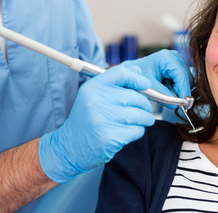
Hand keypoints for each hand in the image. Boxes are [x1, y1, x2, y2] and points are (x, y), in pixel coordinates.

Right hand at [38, 65, 154, 182]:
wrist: (71, 147)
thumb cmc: (87, 119)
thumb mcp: (94, 96)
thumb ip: (115, 83)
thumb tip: (139, 71)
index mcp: (92, 88)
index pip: (121, 73)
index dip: (137, 78)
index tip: (146, 85)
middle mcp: (96, 101)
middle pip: (134, 96)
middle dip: (144, 104)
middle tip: (144, 109)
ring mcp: (103, 120)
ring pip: (139, 114)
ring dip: (144, 118)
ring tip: (139, 121)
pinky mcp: (110, 138)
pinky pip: (137, 130)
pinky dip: (138, 131)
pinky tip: (127, 132)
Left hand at [121, 49, 192, 107]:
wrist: (131, 72)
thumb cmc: (137, 78)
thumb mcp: (148, 88)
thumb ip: (162, 96)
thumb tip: (177, 105)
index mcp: (166, 58)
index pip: (181, 76)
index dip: (184, 91)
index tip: (185, 105)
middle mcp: (174, 56)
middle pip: (186, 78)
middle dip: (181, 91)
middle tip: (174, 103)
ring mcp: (177, 61)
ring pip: (186, 80)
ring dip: (179, 91)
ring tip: (167, 95)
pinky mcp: (177, 66)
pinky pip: (183, 81)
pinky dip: (178, 88)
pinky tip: (168, 91)